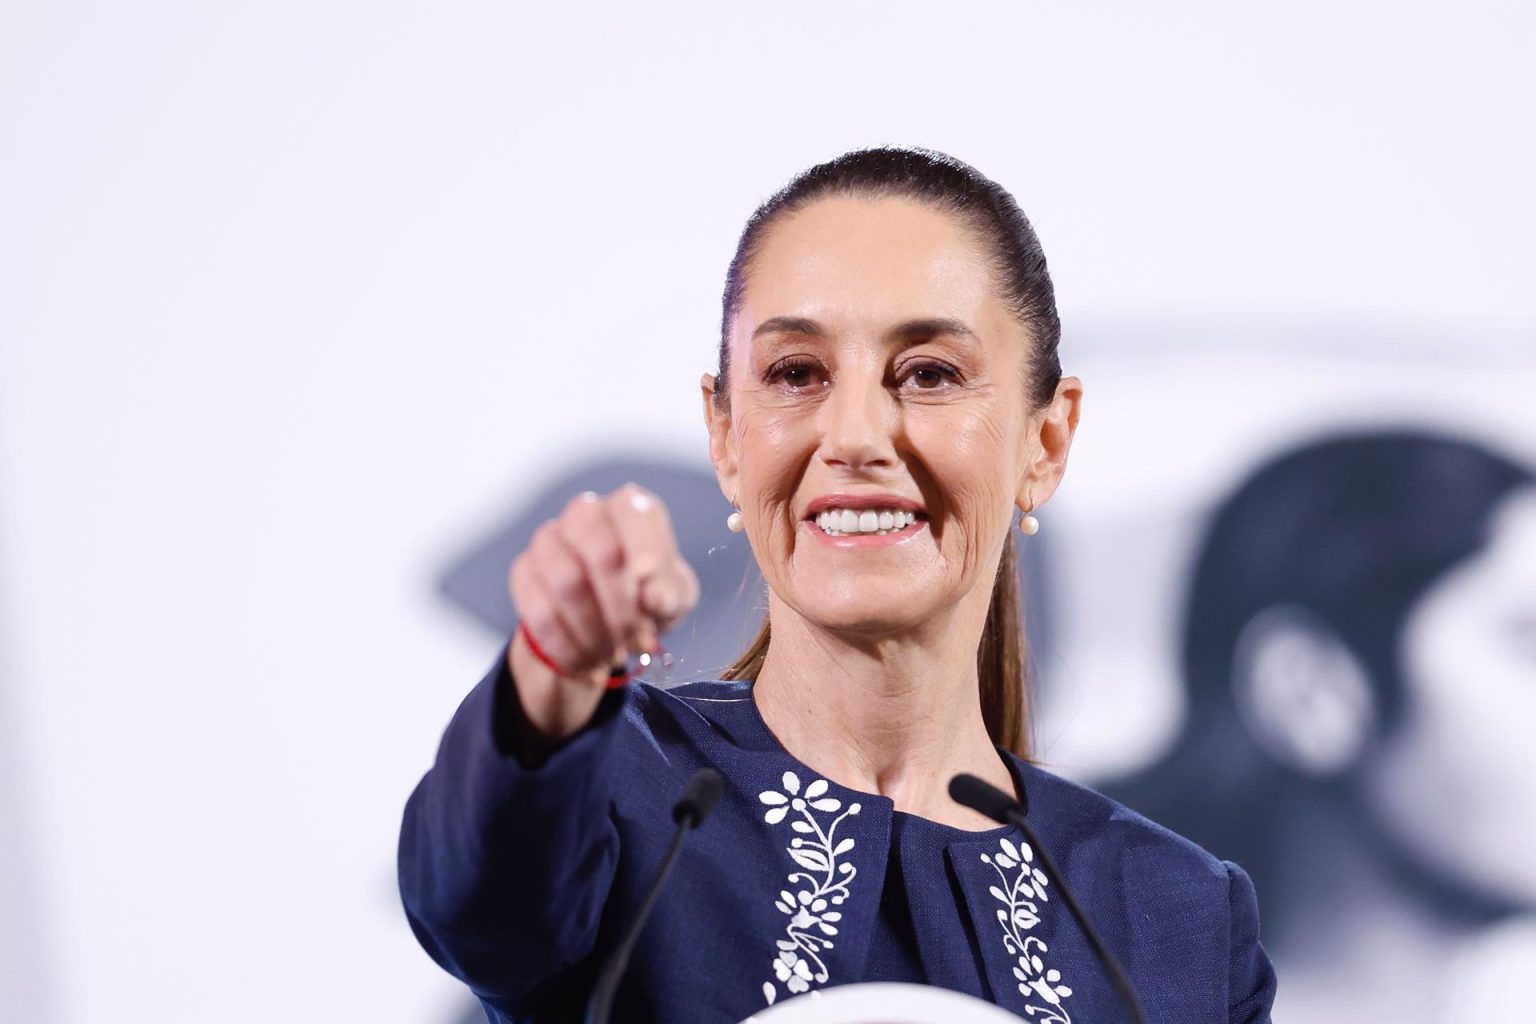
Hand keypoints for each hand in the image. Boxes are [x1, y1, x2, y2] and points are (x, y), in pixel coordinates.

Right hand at [507, 484, 699, 741]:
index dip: (648, 558)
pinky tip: (589, 661)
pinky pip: (541, 613)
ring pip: (568, 584)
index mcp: (630, 508)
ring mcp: (548, 540)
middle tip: (637, 640)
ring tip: (615, 654)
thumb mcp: (674, 596)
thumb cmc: (646, 596)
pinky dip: (571, 646)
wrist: (603, 620)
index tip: (657, 600)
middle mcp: (586, 513)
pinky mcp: (523, 571)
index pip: (636, 516)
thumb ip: (671, 593)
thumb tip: (658, 597)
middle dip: (623, 606)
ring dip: (597, 631)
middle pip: (601, 550)